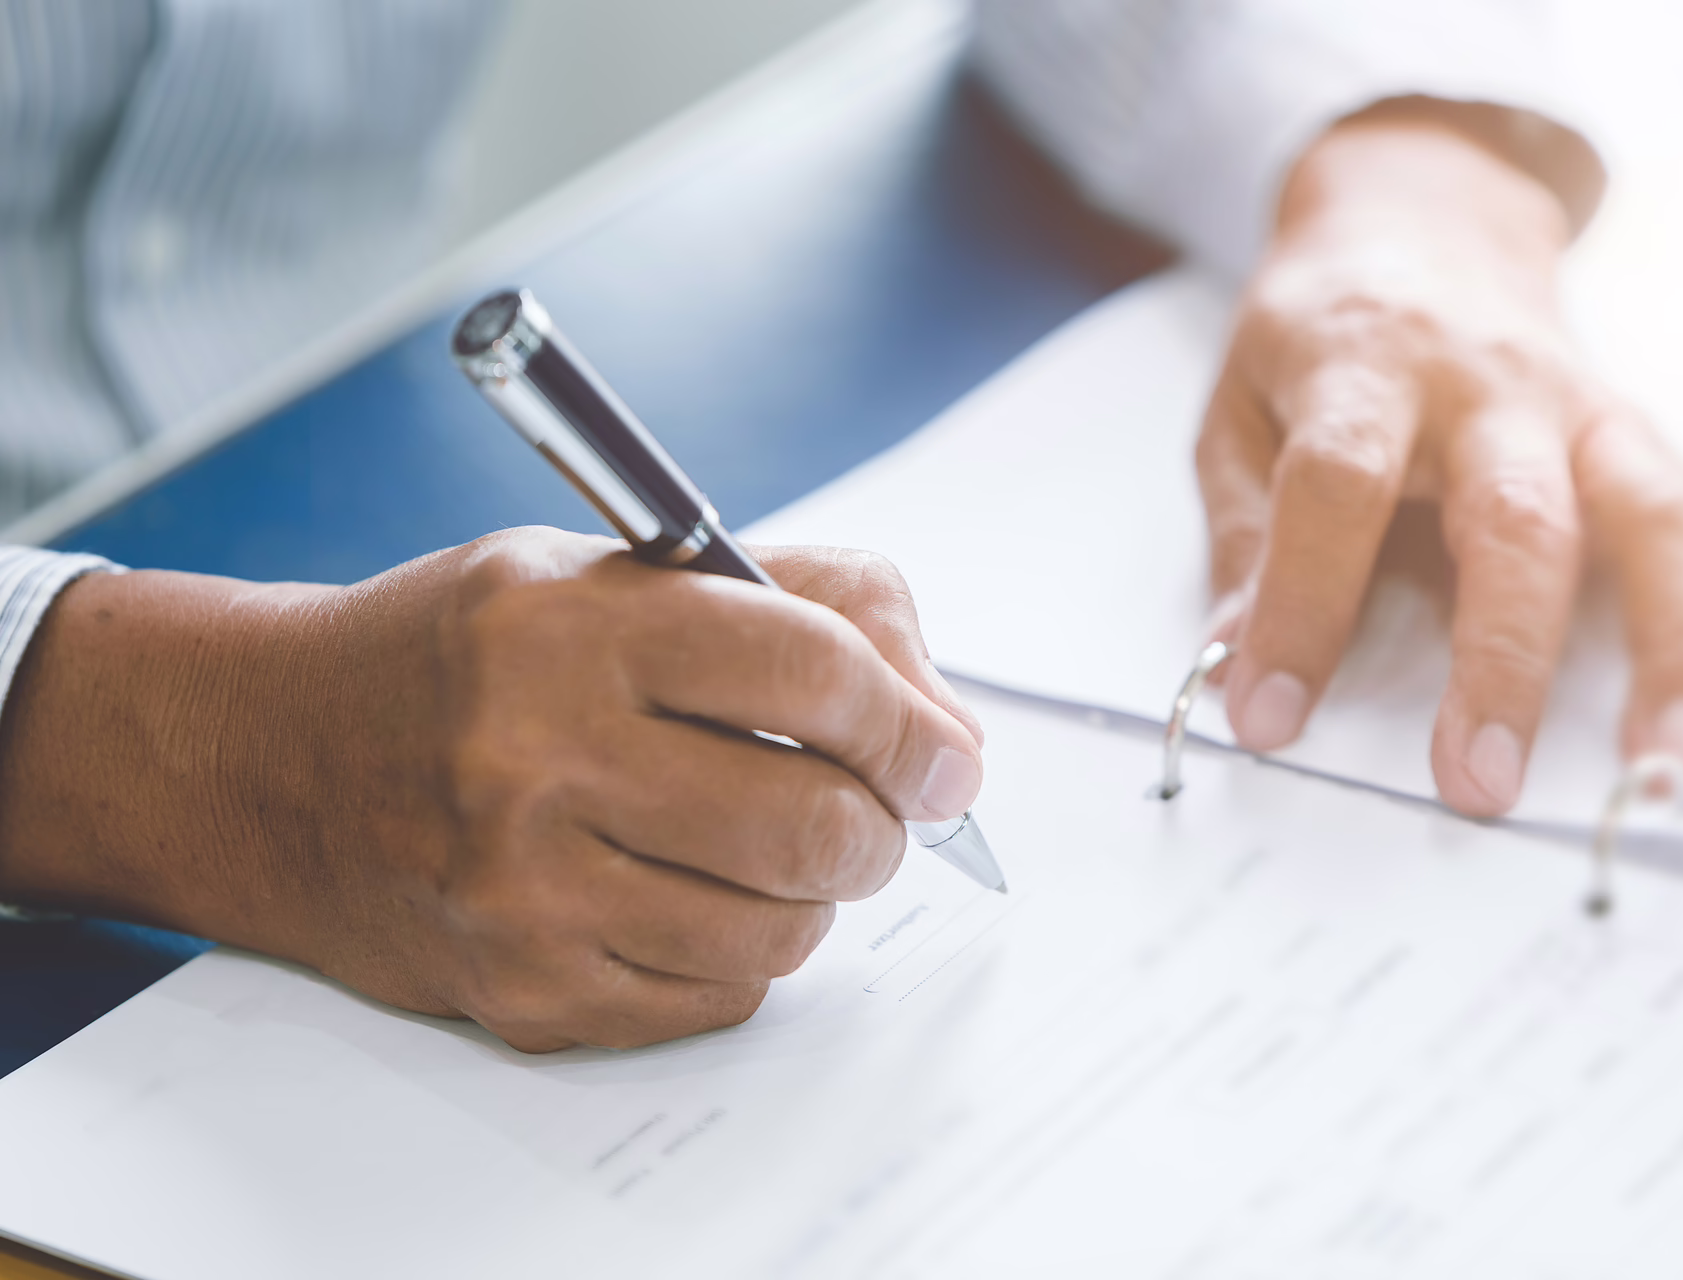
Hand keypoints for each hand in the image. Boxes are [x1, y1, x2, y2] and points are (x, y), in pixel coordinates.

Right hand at [0, 529, 984, 1050]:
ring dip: (815, 895)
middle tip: (880, 809)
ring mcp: (522, 892)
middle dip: (884, 824)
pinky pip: (714, 1000)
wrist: (267, 759)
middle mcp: (537, 760)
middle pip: (814, 825)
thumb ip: (801, 606)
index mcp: (571, 628)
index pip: (812, 673)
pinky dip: (740, 955)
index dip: (913, 722)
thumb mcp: (612, 568)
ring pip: (779, 932)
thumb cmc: (462, 653)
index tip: (945, 755)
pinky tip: (694, 896)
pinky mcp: (520, 989)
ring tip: (773, 847)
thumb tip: (947, 726)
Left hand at [1198, 105, 1682, 815]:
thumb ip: (1243, 530)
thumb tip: (1237, 663)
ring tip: (1661, 769)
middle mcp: (1491, 386)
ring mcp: (1586, 408)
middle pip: (1521, 515)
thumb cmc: (1317, 335)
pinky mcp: (1648, 433)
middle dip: (1506, 658)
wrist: (1419, 219)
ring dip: (1672, 648)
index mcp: (1364, 370)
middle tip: (1480, 782)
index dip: (1303, 605)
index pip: (1336, 487)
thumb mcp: (1238, 409)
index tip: (1271, 716)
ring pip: (1656, 515)